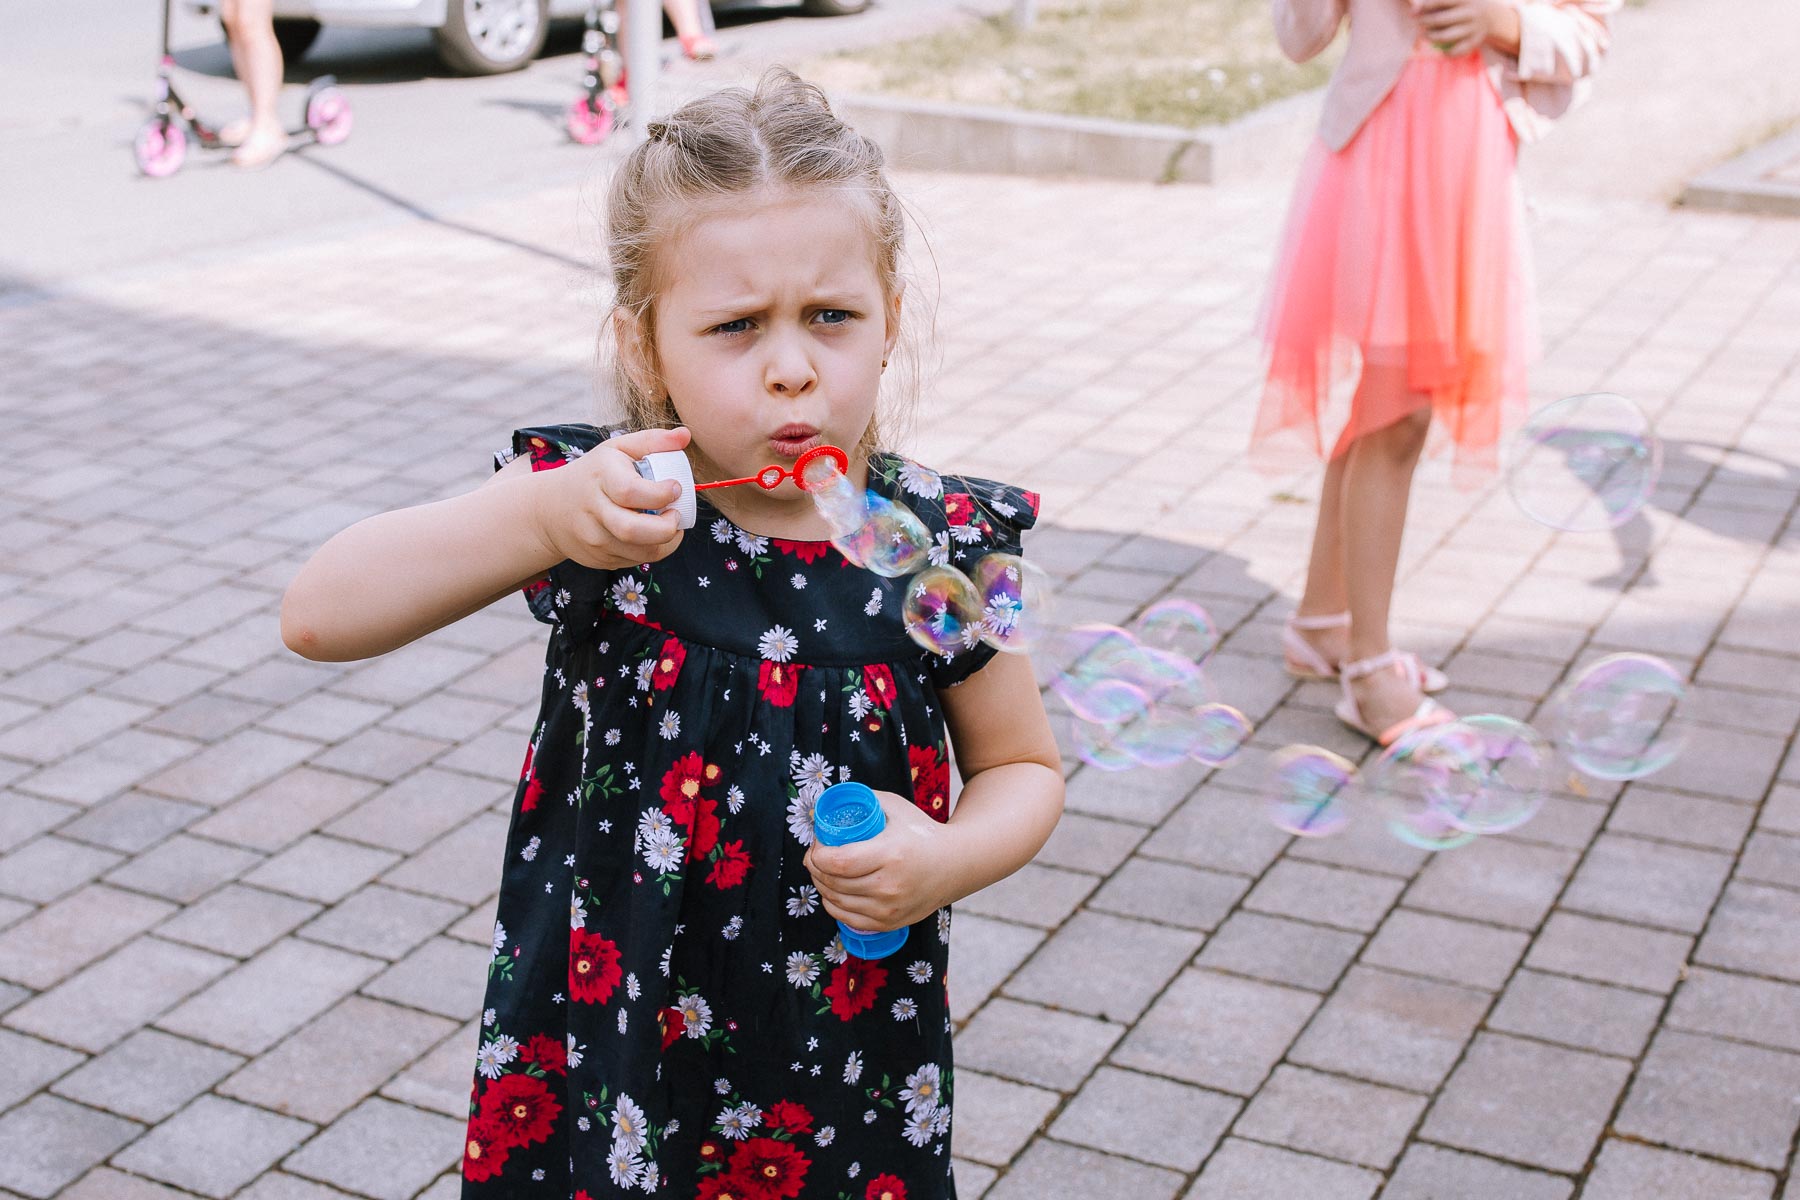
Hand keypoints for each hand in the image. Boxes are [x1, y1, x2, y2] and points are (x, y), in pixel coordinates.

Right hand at [530, 427, 689, 570]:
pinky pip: (635, 561)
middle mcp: (593, 511)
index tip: (676, 488)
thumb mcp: (617, 449)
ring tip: (669, 525)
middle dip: (666, 528)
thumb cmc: (594, 474)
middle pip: (632, 530)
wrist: (551, 510)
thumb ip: (653, 441)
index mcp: (600, 477)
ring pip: (640, 553)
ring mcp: (594, 539)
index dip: (660, 493)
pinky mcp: (599, 559)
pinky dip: (652, 551)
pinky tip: (652, 536)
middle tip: (676, 515)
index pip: (629, 491)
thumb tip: (685, 435)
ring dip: (666, 542)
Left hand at [804, 791, 949, 933]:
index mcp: (890, 855)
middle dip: (815, 867)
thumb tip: (831, 802)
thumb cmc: (922, 833)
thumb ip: (864, 800)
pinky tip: (832, 892)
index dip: (818, 854)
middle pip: (833, 882)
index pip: (838, 862)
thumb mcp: (896, 807)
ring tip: (822, 870)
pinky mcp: (889, 923)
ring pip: (837, 901)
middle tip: (816, 854)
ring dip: (821, 885)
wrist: (954, 865)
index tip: (818, 843)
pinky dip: (833, 905)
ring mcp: (889, 909)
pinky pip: (848, 918)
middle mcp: (889, 886)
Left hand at [1412, 0, 1506, 56]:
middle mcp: (1470, 13)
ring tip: (1425, 35)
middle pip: (1441, 19)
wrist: (1493, 16)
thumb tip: (1415, 7)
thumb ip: (1438, 2)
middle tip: (1419, 23)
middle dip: (1425, 22)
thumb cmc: (1465, 5)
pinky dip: (1447, 52)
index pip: (1441, 1)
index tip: (1414, 13)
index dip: (1425, 7)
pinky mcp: (1476, 41)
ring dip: (1431, 37)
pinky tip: (1441, 50)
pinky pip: (1456, 50)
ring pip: (1446, 36)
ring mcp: (1474, 28)